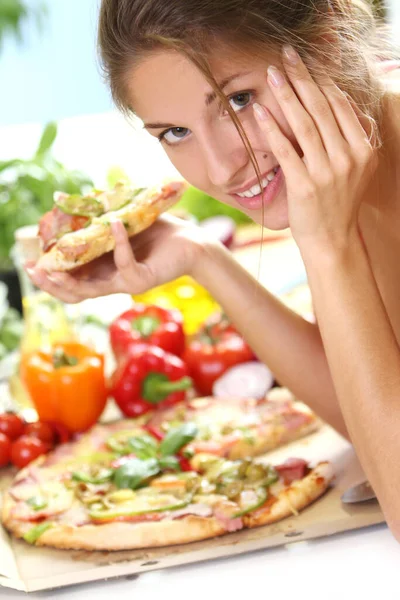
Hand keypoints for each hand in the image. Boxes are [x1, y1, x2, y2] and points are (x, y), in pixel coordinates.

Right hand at [26, 214, 208, 302]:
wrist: (191, 241)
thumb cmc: (156, 232)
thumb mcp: (121, 223)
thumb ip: (98, 219)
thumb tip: (71, 201)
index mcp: (102, 270)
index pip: (70, 281)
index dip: (49, 276)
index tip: (31, 262)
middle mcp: (111, 281)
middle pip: (73, 294)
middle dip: (50, 284)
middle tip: (33, 269)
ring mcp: (125, 283)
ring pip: (90, 291)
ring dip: (69, 279)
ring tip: (52, 263)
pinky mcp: (143, 280)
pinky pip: (125, 265)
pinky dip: (118, 243)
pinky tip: (114, 223)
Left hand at [253, 45, 376, 251]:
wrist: (332, 240)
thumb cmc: (338, 203)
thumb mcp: (355, 169)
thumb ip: (348, 138)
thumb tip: (334, 103)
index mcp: (363, 150)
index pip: (340, 106)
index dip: (321, 80)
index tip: (306, 63)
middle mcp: (348, 158)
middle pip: (321, 109)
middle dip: (302, 78)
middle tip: (286, 57)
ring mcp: (327, 173)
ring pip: (304, 125)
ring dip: (285, 95)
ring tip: (272, 75)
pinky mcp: (304, 186)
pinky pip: (285, 151)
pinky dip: (272, 129)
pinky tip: (260, 112)